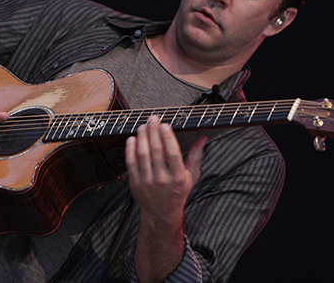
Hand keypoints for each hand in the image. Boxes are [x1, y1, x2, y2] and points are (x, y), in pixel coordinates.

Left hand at [124, 115, 206, 281]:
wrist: (162, 214)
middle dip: (153, 131)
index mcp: (178, 177)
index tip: (165, 125)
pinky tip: (133, 139)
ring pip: (142, 154)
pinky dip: (130, 149)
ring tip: (144, 126)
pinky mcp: (135, 183)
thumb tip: (202, 138)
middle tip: (153, 119)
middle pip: (156, 150)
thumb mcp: (192, 176)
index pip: (172, 153)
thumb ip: (196, 156)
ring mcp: (147, 181)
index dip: (167, 137)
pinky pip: (131, 163)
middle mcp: (162, 179)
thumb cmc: (178, 193)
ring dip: (142, 137)